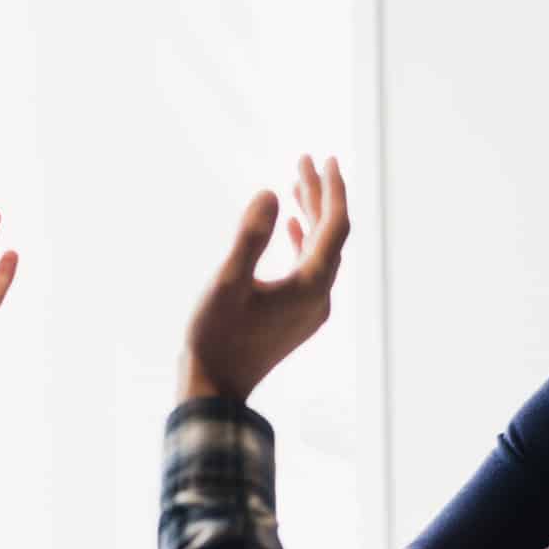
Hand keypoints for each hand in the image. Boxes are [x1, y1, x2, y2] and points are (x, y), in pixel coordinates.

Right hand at [181, 155, 349, 401]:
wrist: (215, 388)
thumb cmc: (215, 338)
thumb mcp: (227, 282)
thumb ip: (250, 237)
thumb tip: (270, 193)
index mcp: (310, 286)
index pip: (334, 226)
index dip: (332, 190)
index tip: (325, 159)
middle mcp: (319, 297)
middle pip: (329, 236)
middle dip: (319, 196)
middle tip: (306, 160)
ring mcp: (310, 309)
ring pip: (319, 252)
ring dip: (309, 218)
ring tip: (296, 184)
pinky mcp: (297, 316)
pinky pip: (309, 269)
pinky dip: (301, 242)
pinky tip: (289, 226)